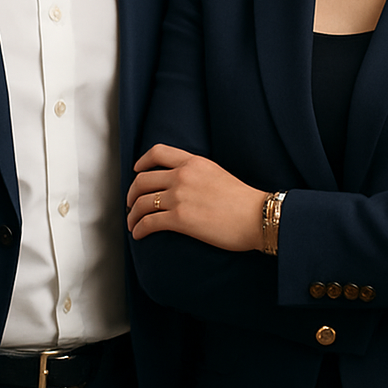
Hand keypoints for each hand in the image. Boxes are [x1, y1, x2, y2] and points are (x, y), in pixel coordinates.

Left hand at [127, 145, 264, 250]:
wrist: (257, 216)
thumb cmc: (242, 200)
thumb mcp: (216, 174)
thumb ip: (196, 173)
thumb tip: (181, 184)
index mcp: (193, 162)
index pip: (158, 152)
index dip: (142, 162)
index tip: (137, 170)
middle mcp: (182, 175)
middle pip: (142, 180)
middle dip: (131, 194)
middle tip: (130, 204)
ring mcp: (179, 196)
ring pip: (141, 203)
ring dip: (132, 216)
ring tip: (132, 224)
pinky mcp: (179, 219)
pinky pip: (148, 223)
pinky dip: (139, 229)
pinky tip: (138, 235)